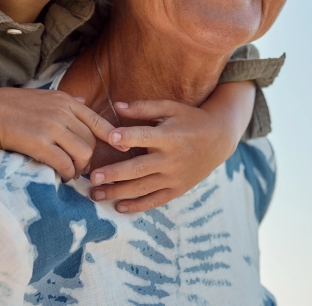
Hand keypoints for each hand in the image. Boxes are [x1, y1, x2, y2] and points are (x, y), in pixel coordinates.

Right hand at [0, 88, 114, 181]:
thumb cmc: (14, 107)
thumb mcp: (43, 96)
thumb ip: (65, 101)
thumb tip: (83, 101)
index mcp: (66, 101)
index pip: (98, 121)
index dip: (111, 138)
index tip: (118, 149)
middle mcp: (62, 112)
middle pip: (91, 141)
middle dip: (89, 159)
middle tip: (80, 168)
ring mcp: (52, 127)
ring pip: (83, 154)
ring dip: (79, 168)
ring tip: (70, 173)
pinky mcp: (39, 144)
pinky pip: (65, 164)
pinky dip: (66, 174)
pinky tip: (60, 176)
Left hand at [89, 99, 237, 212]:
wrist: (219, 139)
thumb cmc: (189, 119)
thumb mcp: (171, 108)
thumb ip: (144, 107)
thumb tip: (117, 105)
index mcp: (169, 136)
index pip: (145, 137)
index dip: (128, 137)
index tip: (110, 137)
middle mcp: (171, 159)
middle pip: (139, 168)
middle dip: (115, 174)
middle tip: (93, 177)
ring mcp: (174, 177)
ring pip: (143, 188)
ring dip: (118, 193)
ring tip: (96, 194)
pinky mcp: (177, 189)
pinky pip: (155, 200)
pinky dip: (137, 206)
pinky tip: (119, 207)